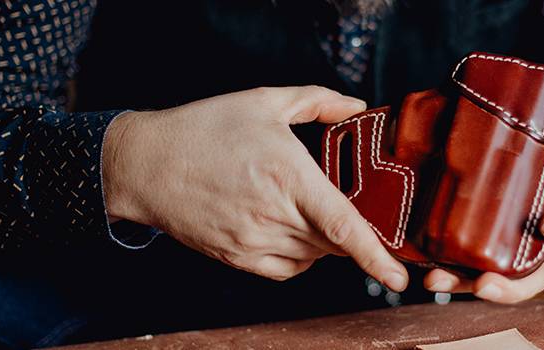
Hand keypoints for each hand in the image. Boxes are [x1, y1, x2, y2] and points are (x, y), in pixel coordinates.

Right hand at [102, 86, 408, 289]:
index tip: (399, 276)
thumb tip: (356, 107)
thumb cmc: (204, 129)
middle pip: (334, 242)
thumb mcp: (263, 101)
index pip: (342, 225)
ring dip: (323, 240)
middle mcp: (273, 214)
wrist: (145, 163)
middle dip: (350, 231)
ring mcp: (253, 240)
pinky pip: (287, 270)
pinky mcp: (236, 257)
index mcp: (287, 175)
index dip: (375, 255)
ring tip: (301, 205)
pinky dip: (301, 256)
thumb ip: (317, 101)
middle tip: (343, 204)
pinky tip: (290, 228)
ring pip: (314, 257)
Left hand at [424, 53, 543, 302]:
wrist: (515, 136)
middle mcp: (541, 239)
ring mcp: (509, 246)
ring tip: (438, 281)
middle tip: (486, 282)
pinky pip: (464, 269)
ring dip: (466, 286)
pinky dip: (447, 275)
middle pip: (536, 275)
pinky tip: (425, 273)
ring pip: (495, 279)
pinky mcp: (477, 245)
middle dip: (512, 287)